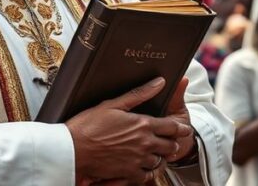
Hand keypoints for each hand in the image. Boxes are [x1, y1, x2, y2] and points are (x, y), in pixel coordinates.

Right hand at [67, 78, 191, 183]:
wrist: (72, 150)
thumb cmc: (88, 125)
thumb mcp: (113, 104)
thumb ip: (140, 94)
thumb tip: (159, 82)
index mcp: (143, 124)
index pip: (172, 126)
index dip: (181, 128)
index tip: (184, 129)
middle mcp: (144, 143)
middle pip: (170, 145)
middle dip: (172, 143)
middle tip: (170, 141)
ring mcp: (137, 160)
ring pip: (160, 161)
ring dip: (160, 157)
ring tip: (156, 153)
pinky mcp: (128, 173)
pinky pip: (146, 175)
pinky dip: (147, 171)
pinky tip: (143, 166)